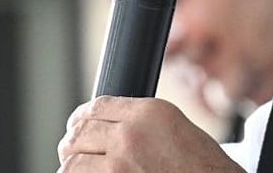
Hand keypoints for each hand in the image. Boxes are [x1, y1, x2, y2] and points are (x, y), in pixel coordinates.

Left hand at [58, 96, 243, 171]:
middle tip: (69, 149)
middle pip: (81, 131)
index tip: (76, 124)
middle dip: (71, 141)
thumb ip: (141, 121)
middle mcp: (131, 133)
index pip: (97, 106)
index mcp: (148, 111)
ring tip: (73, 166)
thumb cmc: (203, 165)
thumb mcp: (175, 126)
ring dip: (71, 164)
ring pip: (74, 160)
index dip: (80, 116)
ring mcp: (121, 164)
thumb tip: (108, 125)